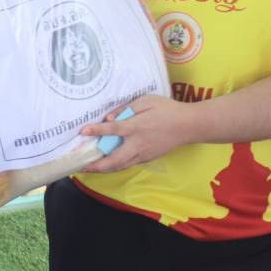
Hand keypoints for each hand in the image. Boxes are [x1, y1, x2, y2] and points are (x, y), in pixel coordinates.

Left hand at [80, 95, 198, 172]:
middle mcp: (139, 144)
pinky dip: (115, 166)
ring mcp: (144, 154)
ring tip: (89, 169)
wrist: (189, 125)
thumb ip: (126, 109)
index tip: (82, 131)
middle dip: (97, 165)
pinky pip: (129, 164)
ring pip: (121, 165)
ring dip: (104, 169)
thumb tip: (108, 118)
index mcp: (137, 127)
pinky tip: (107, 165)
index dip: (97, 131)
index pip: (113, 130)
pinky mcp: (148, 158)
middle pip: (115, 159)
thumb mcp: (146, 101)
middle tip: (80, 166)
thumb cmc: (167, 109)